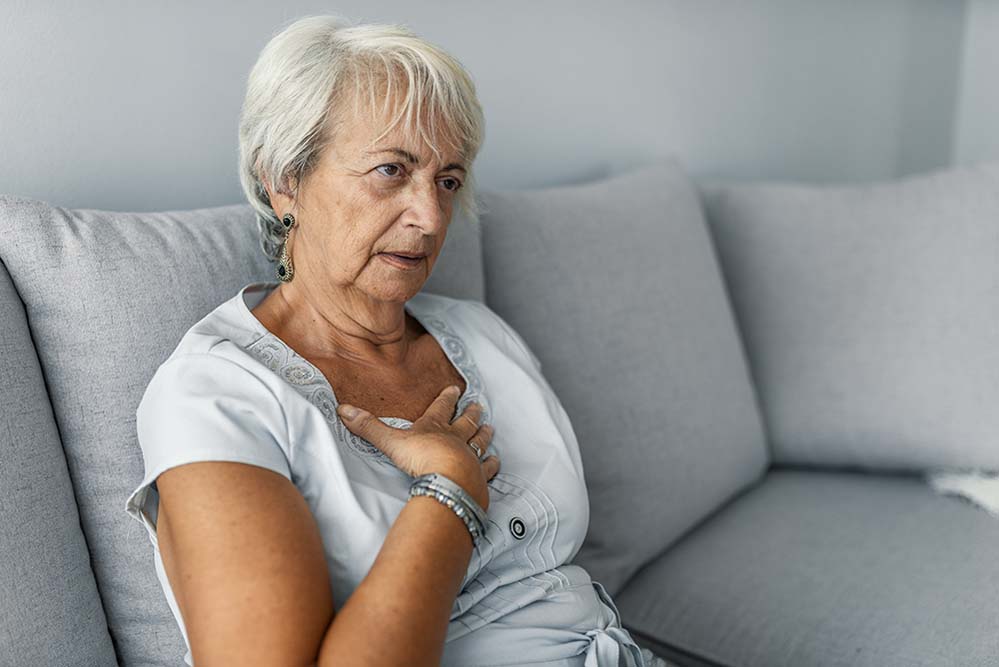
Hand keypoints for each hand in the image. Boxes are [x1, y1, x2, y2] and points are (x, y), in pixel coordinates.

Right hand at [335, 385, 499, 509]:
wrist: (449, 480)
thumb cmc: (421, 458)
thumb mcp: (390, 441)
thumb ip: (368, 427)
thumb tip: (342, 409)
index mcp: (435, 428)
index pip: (441, 408)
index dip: (447, 398)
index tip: (455, 389)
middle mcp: (456, 439)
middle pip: (465, 423)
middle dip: (471, 414)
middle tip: (479, 406)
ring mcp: (470, 457)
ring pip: (480, 442)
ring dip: (484, 434)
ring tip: (490, 428)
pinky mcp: (479, 476)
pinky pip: (488, 468)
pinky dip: (492, 464)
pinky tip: (496, 461)